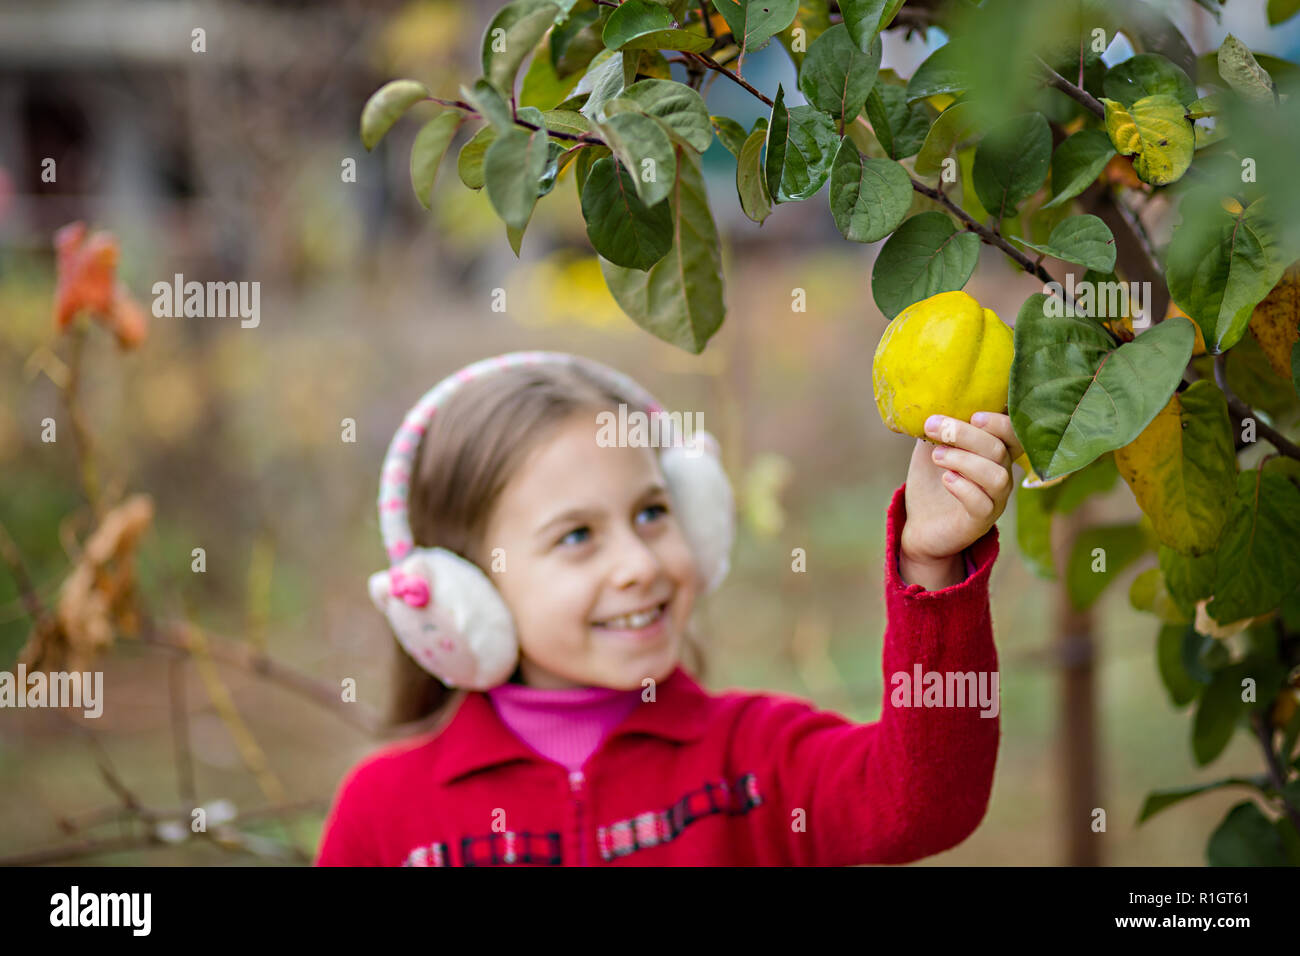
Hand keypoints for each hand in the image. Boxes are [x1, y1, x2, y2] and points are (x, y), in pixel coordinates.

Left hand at [900, 412, 1023, 587]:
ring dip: (964, 461)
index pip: (1014, 432)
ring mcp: (995, 500)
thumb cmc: (931, 482)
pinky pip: (983, 504)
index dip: (1000, 421)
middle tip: (935, 427)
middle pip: (1000, 449)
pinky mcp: (981, 521)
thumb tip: (931, 397)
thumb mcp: (931, 447)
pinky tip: (946, 479)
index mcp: (994, 453)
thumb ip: (938, 426)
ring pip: (996, 476)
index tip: (971, 413)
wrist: (919, 524)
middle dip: (967, 434)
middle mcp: (1001, 474)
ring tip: (937, 456)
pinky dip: (964, 488)